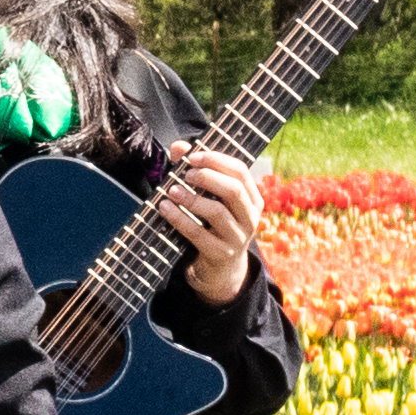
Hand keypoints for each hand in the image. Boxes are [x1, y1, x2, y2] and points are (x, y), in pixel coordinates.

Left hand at [154, 143, 268, 305]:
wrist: (220, 268)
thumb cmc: (212, 224)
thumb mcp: (208, 198)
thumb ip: (194, 171)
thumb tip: (179, 147)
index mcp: (252, 198)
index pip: (241, 171)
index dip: (217, 160)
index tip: (193, 156)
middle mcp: (250, 216)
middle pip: (234, 189)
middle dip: (207, 177)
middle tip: (184, 174)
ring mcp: (237, 237)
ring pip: (217, 212)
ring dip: (191, 198)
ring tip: (171, 190)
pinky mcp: (220, 253)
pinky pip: (199, 233)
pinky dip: (179, 219)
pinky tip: (163, 208)